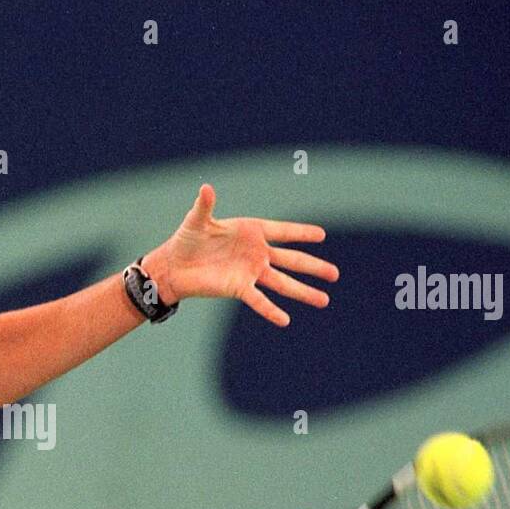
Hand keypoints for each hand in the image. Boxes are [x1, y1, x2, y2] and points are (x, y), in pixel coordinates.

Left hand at [141, 183, 339, 326]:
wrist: (174, 266)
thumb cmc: (186, 239)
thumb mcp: (197, 220)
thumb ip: (205, 205)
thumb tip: (206, 188)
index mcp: (251, 231)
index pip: (283, 231)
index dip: (302, 233)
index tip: (322, 235)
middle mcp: (256, 253)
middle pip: (291, 260)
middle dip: (313, 267)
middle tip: (335, 274)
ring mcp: (250, 272)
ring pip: (282, 283)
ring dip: (303, 291)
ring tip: (324, 300)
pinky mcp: (239, 288)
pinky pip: (259, 300)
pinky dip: (271, 310)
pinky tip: (286, 320)